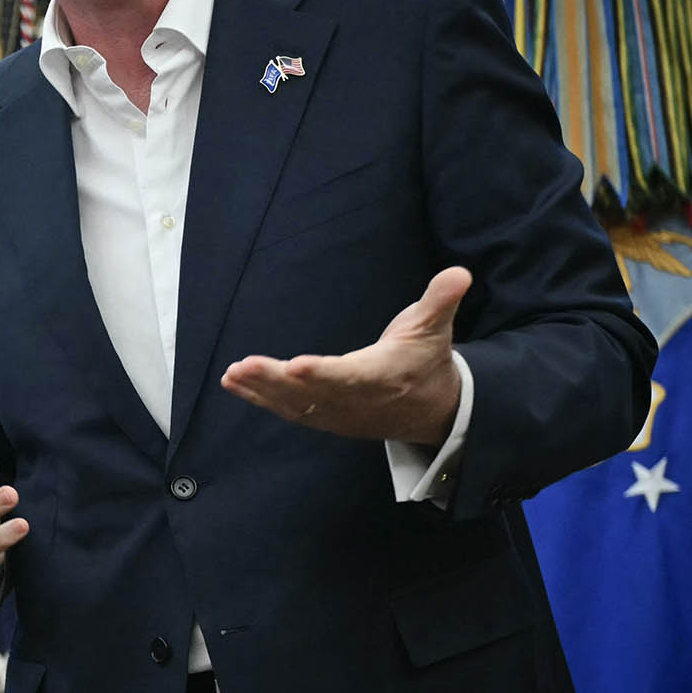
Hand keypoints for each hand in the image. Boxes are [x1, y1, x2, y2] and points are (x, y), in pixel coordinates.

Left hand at [220, 266, 468, 445]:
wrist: (434, 410)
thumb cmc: (427, 360)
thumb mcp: (436, 328)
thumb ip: (441, 300)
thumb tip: (459, 273)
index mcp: (383, 376)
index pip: (351, 377)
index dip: (323, 374)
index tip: (296, 366)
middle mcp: (357, 400)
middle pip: (312, 393)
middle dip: (275, 381)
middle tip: (242, 366)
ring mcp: (340, 414)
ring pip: (295, 405)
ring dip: (261, 390)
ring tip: (231, 374)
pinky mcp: (327, 419)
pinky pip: (290, 411)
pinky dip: (261, 399)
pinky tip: (234, 384)